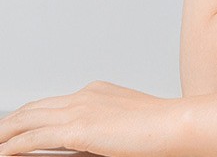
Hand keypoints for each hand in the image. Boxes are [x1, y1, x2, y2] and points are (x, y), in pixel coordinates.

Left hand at [0, 80, 186, 156]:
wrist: (173, 124)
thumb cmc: (159, 128)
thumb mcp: (126, 122)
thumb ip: (103, 126)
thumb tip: (90, 139)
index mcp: (97, 92)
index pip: (52, 103)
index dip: (29, 114)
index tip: (15, 125)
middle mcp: (86, 95)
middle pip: (34, 108)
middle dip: (10, 122)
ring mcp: (81, 109)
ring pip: (28, 119)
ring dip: (6, 133)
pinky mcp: (79, 129)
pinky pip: (35, 138)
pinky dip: (15, 146)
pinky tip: (3, 153)